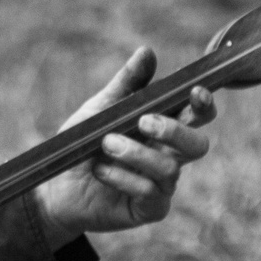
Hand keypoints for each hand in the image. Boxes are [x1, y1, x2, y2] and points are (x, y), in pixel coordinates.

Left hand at [33, 46, 215, 242]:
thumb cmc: (83, 144)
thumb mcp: (101, 108)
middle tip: (144, 121)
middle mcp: (170, 157)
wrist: (56, 185)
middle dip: (175, 131)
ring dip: (136, 152)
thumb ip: (126, 83)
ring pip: (170, 168)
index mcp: (164, 128)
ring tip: (105, 143)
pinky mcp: (150, 209)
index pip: (198, 115)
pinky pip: (150, 192)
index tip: (195, 92)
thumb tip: (147, 51)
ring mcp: (162, 185)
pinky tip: (100, 170)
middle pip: (198, 145)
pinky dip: (123, 177)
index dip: (204, 104)